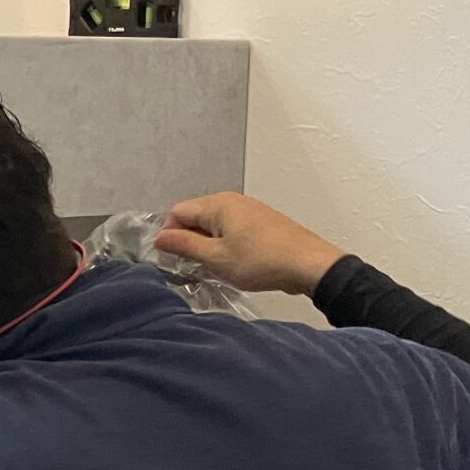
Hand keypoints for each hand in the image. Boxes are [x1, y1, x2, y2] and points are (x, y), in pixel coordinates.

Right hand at [153, 193, 344, 296]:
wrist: (308, 265)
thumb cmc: (263, 261)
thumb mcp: (215, 258)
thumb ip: (184, 246)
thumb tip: (161, 238)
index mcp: (217, 204)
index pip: (177, 213)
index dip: (171, 237)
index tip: (174, 259)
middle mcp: (232, 201)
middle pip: (195, 217)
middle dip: (189, 241)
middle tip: (195, 267)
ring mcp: (249, 210)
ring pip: (214, 225)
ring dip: (209, 246)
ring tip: (218, 268)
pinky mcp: (262, 222)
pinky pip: (233, 229)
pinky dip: (227, 245)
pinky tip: (236, 264)